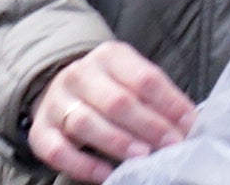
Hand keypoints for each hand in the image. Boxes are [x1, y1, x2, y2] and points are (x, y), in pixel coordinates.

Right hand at [29, 40, 195, 179]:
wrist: (62, 89)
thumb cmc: (109, 87)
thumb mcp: (132, 79)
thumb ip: (157, 97)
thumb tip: (188, 123)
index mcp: (109, 56)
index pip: (144, 78)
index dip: (169, 103)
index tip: (189, 125)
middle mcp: (79, 75)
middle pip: (116, 101)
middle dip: (148, 125)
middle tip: (171, 145)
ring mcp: (56, 103)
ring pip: (86, 124)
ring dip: (118, 143)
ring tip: (143, 157)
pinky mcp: (40, 131)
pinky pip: (58, 151)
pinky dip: (83, 165)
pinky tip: (106, 175)